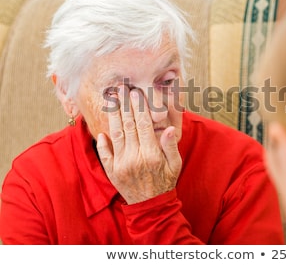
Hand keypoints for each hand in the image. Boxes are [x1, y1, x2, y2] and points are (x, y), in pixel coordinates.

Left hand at [96, 85, 181, 203]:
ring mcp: (121, 164)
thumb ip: (170, 146)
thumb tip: (168, 128)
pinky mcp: (112, 171)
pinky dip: (102, 141)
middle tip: (121, 89)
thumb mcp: (175, 165)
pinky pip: (105, 153)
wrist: (151, 206)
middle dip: (124, 105)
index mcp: (151, 154)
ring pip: (115, 134)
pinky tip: (101, 130)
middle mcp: (134, 157)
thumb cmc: (166, 182)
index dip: (139, 108)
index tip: (136, 93)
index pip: (143, 125)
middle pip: (128, 125)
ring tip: (110, 100)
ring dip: (112, 115)